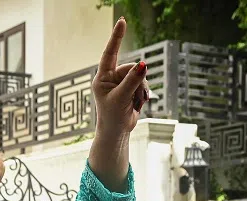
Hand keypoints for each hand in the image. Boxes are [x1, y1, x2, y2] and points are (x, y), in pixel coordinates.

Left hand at [92, 18, 149, 137]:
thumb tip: (143, 64)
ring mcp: (121, 83)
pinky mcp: (130, 88)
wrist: (117, 132)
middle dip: (137, 82)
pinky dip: (143, 94)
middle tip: (135, 97)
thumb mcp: (121, 98)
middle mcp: (111, 77)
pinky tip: (139, 104)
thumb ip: (132, 81)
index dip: (116, 37)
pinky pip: (143, 84)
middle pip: (131, 69)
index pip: (109, 53)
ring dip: (141, 90)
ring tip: (136, 103)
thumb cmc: (112, 116)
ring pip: (139, 76)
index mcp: (102, 78)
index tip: (122, 22)